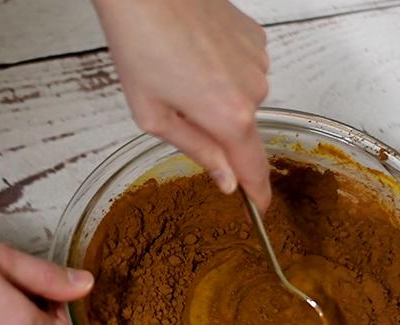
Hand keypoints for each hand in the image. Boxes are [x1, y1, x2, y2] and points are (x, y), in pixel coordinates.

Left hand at [93, 0, 270, 211]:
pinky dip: (226, 71)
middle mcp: (254, 92)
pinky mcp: (257, 41)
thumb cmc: (139, 45)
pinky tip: (201, 52)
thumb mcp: (154, 115)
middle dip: (216, 128)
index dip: (258, 193)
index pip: (253, 168)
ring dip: (219, 96)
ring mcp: (259, 63)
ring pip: (243, 99)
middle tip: (179, 102)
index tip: (261, 209)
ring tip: (186, 70)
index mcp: (228, 116)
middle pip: (242, 131)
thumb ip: (197, 151)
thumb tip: (227, 181)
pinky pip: (245, 71)